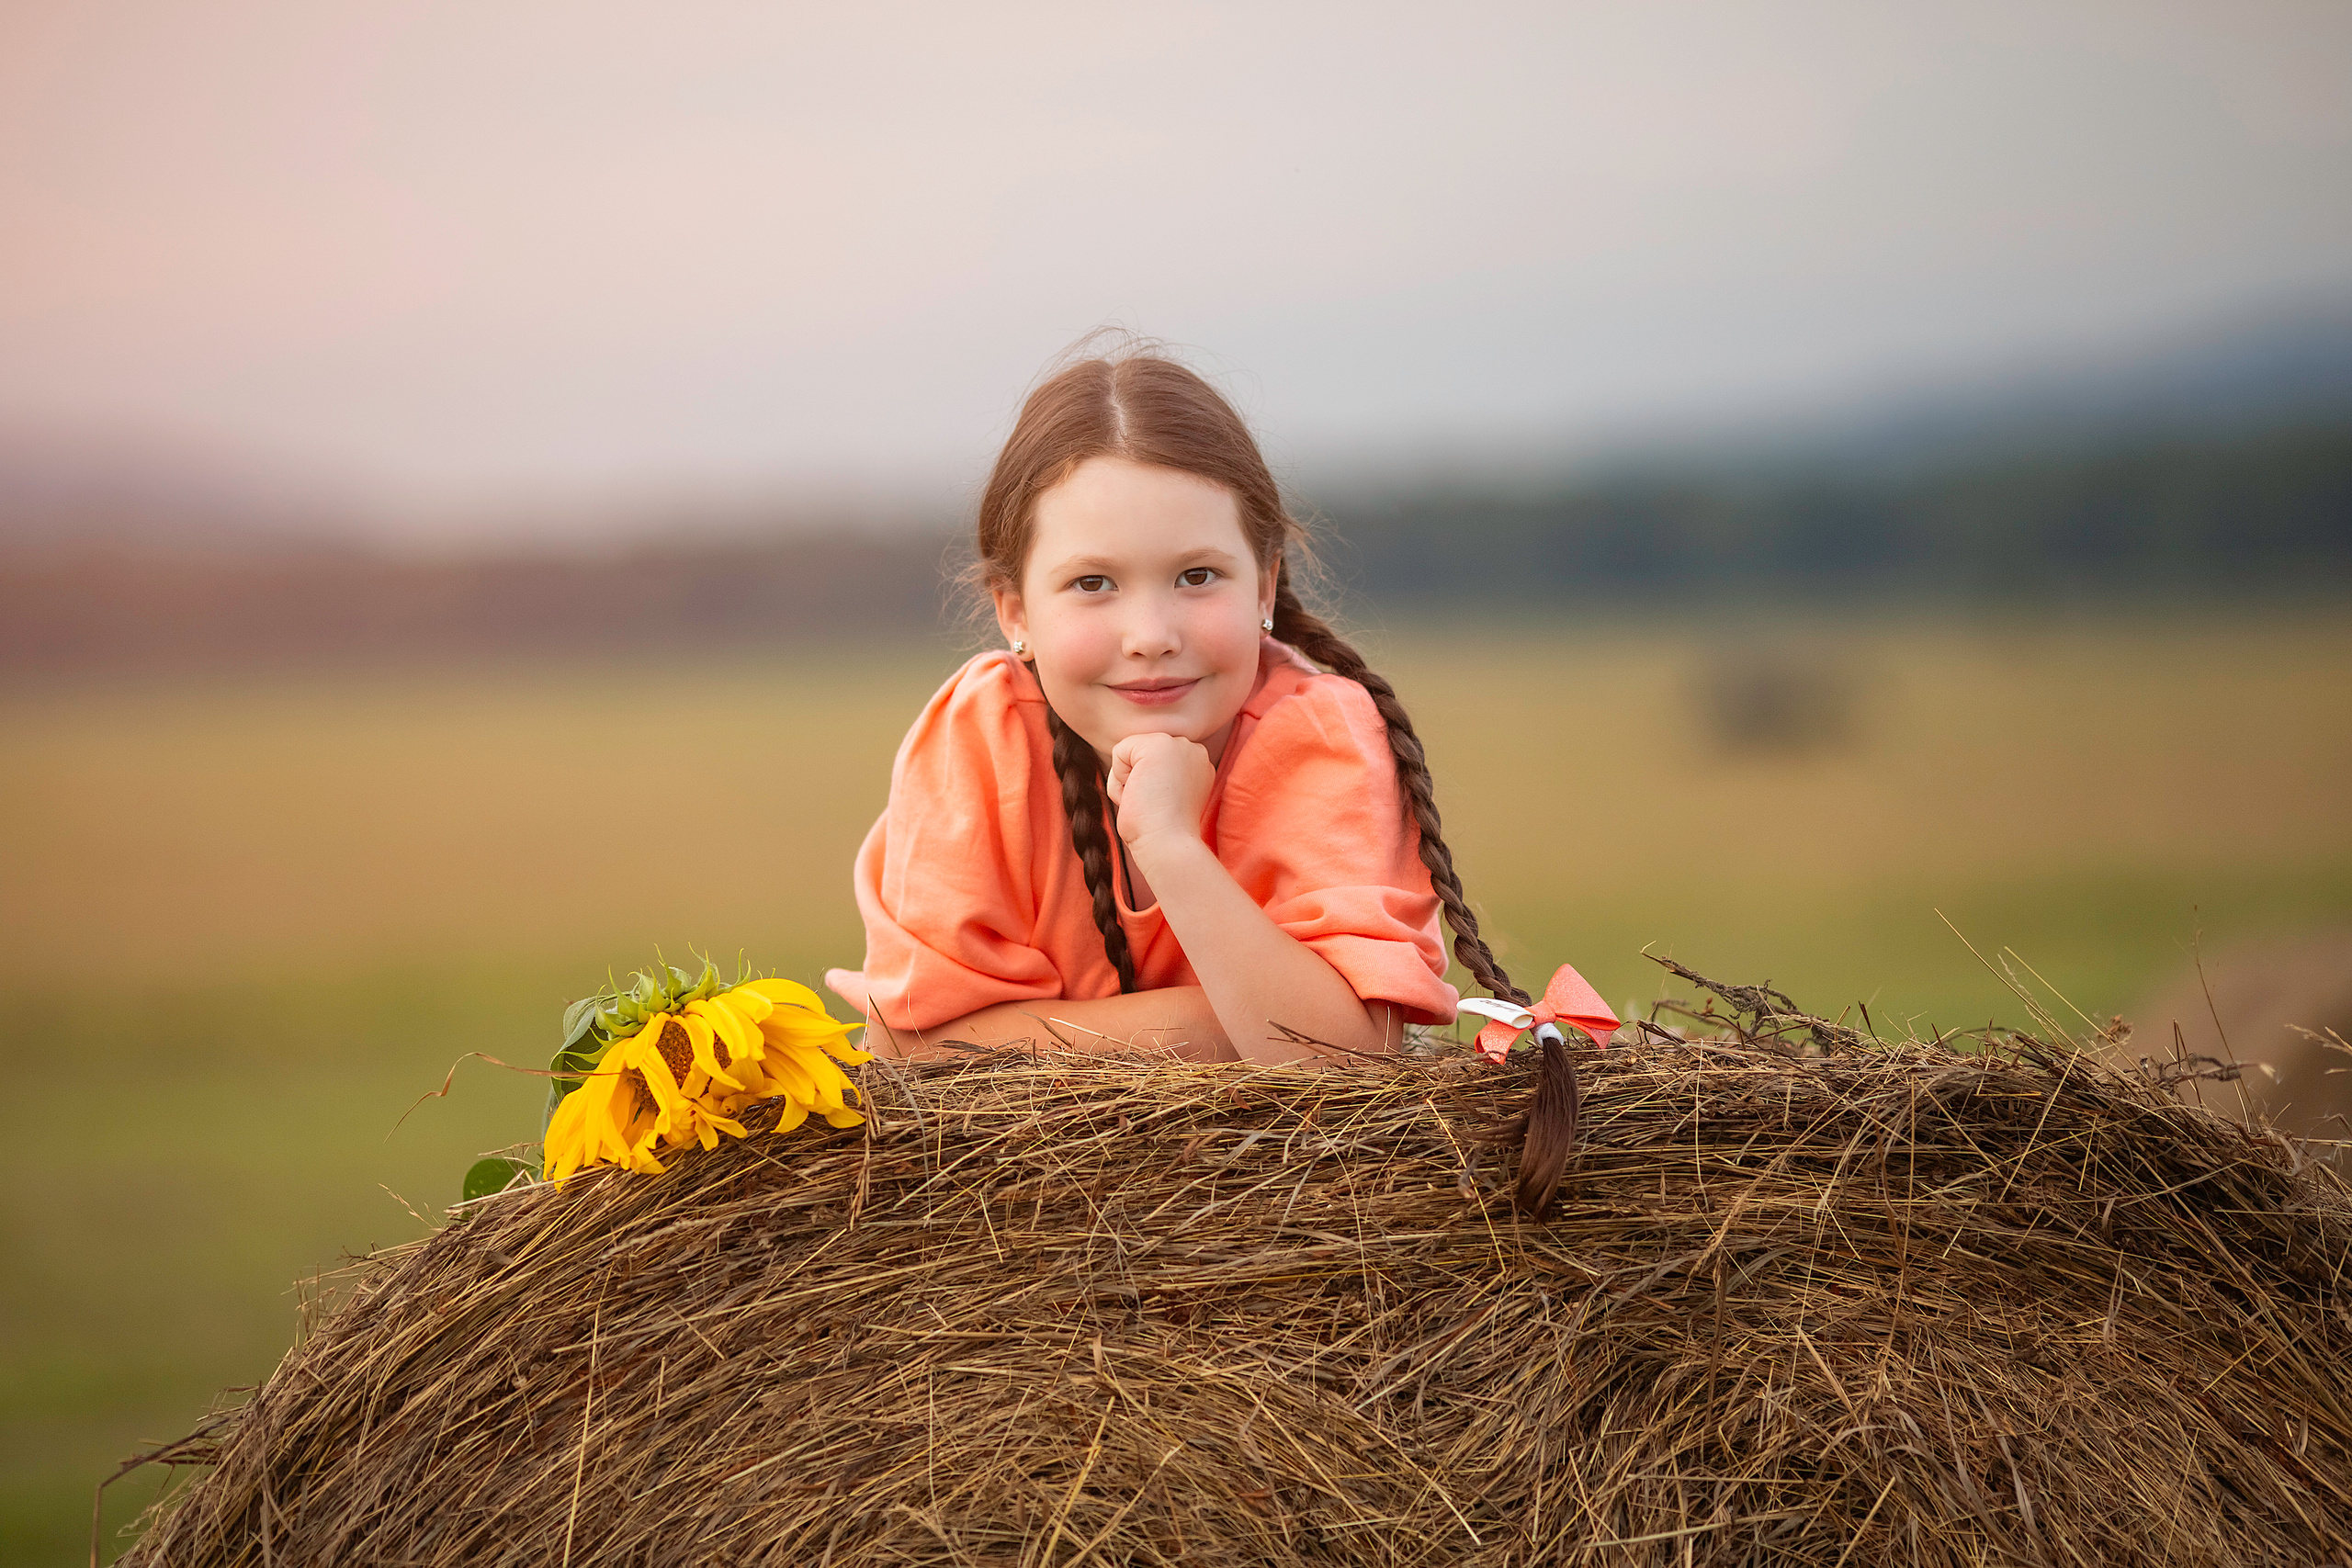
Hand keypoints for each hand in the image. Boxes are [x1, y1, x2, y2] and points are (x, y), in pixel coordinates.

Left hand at [1104, 732, 1215, 852]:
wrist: (1169, 845)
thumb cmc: (1162, 833)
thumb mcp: (1165, 798)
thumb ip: (1157, 778)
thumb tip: (1134, 775)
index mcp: (1197, 763)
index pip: (1151, 761)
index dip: (1146, 787)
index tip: (1162, 807)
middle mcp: (1193, 749)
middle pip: (1139, 754)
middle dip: (1136, 781)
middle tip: (1154, 806)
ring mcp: (1179, 744)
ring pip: (1129, 753)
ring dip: (1127, 782)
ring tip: (1147, 802)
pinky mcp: (1159, 745)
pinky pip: (1119, 752)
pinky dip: (1118, 780)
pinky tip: (1138, 794)